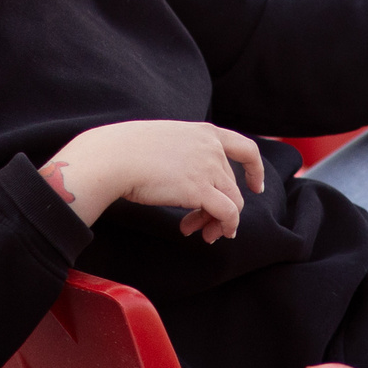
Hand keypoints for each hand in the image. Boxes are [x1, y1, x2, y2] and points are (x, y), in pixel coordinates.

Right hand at [42, 120, 266, 242]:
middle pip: (230, 185)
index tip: (254, 186)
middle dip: (217, 208)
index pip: (245, 148)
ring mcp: (209, 168)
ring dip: (218, 222)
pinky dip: (225, 227)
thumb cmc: (126, 150)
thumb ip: (182, 152)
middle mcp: (212, 148)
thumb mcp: (164, 139)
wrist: (113, 157)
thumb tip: (183, 177)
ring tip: (198, 234)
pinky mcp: (201, 190)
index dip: (254, 169)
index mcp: (204, 132)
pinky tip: (210, 235)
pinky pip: (227, 214)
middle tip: (196, 226)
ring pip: (232, 202)